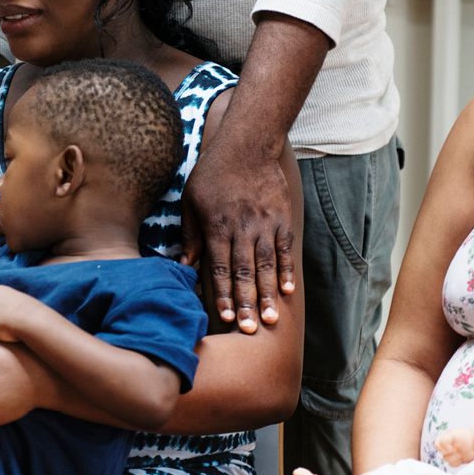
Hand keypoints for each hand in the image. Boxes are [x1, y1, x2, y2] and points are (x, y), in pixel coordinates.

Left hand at [181, 148, 294, 332]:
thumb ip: (190, 234)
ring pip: (266, 265)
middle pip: (244, 272)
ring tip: (270, 319)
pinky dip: (287, 271)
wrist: (247, 144)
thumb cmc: (212, 173)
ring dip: (267, 294)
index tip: (222, 317)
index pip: (219, 267)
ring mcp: (265, 223)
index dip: (221, 294)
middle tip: (248, 330)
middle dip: (245, 303)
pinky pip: (285, 249)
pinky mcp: (281, 217)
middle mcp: (242, 228)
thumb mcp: (190, 200)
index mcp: (217, 225)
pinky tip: (288, 291)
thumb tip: (185, 266)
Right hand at [435, 427, 473, 466]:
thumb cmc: (464, 436)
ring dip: (453, 457)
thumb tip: (444, 451)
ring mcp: (451, 454)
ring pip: (446, 459)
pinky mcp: (457, 460)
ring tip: (460, 454)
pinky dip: (456, 462)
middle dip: (449, 452)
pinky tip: (461, 459)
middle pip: (441, 453)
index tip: (451, 447)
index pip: (436, 445)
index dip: (442, 447)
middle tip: (456, 449)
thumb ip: (443, 440)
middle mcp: (446, 447)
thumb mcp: (452, 434)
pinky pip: (451, 465)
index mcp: (443, 439)